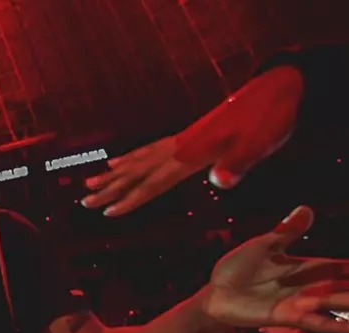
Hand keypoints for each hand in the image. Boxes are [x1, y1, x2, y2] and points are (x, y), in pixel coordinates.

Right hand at [82, 66, 303, 215]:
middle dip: (109, 190)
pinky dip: (130, 159)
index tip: (107, 213)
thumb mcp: (259, 144)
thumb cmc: (269, 121)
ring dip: (113, 176)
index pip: (154, 183)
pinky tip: (118, 163)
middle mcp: (178, 147)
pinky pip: (149, 151)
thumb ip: (237, 164)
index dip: (130, 200)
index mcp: (192, 154)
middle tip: (84, 201)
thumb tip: (220, 182)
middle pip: (136, 173)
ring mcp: (179, 140)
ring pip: (138, 161)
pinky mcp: (186, 137)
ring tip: (90, 184)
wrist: (276, 90)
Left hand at [203, 206, 348, 332]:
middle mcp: (313, 288)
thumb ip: (288, 232)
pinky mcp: (288, 316)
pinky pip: (317, 321)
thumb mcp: (264, 245)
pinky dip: (335, 323)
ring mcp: (303, 303)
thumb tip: (307, 209)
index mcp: (311, 269)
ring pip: (340, 305)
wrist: (215, 294)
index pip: (347, 268)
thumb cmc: (238, 270)